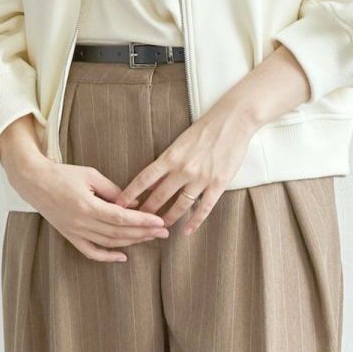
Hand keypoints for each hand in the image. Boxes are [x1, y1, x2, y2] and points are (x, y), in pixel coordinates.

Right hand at [0, 113, 167, 262]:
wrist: (34, 182)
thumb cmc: (63, 174)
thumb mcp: (90, 175)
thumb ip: (113, 190)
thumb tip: (133, 202)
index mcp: (87, 206)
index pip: (121, 218)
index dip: (142, 221)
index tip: (160, 221)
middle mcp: (82, 223)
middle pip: (119, 233)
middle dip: (144, 233)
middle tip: (163, 231)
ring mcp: (75, 232)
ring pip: (109, 243)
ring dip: (132, 242)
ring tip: (150, 238)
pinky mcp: (70, 236)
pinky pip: (91, 252)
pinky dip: (107, 257)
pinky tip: (123, 257)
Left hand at [116, 45, 312, 232]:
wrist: (233, 120)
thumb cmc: (205, 129)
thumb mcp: (180, 142)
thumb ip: (167, 162)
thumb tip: (151, 181)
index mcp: (171, 156)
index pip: (144, 179)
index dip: (130, 194)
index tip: (118, 205)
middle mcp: (183, 169)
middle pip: (159, 196)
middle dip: (146, 211)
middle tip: (135, 223)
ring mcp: (201, 178)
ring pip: (180, 205)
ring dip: (168, 218)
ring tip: (160, 228)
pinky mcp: (218, 184)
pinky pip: (204, 207)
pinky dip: (195, 221)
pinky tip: (187, 231)